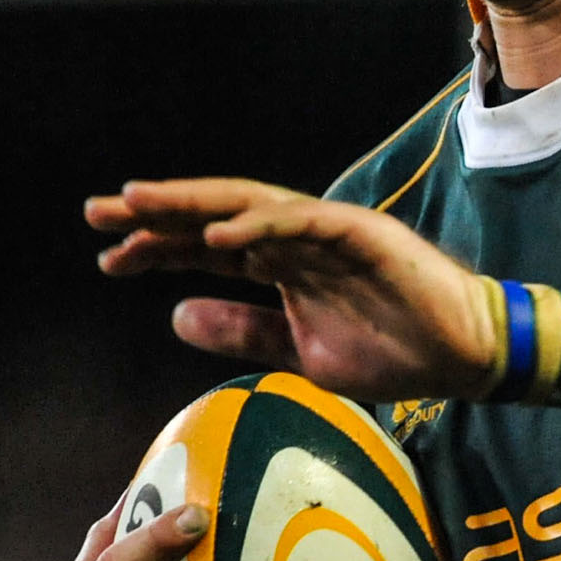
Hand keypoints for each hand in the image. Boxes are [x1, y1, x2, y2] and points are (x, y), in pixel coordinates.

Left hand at [84, 177, 497, 401]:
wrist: (463, 356)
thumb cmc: (393, 351)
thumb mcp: (299, 353)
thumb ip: (242, 331)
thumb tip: (174, 316)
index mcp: (283, 264)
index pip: (207, 248)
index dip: (157, 249)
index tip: (107, 259)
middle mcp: (298, 237)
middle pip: (215, 215)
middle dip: (156, 213)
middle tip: (97, 214)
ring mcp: (329, 229)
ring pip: (249, 206)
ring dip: (192, 204)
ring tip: (139, 204)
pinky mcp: (362, 233)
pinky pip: (302, 222)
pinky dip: (258, 225)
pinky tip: (215, 234)